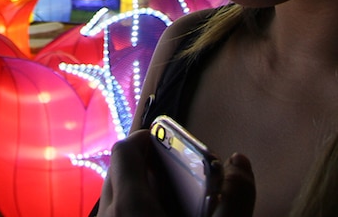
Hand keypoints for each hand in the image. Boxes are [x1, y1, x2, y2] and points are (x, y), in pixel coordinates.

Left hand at [96, 130, 255, 215]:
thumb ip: (236, 197)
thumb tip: (239, 161)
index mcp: (130, 204)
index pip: (124, 150)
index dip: (145, 138)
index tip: (169, 140)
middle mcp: (108, 214)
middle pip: (118, 170)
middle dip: (145, 164)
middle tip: (176, 172)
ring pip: (115, 193)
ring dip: (140, 187)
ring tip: (171, 198)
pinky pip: (116, 211)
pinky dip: (135, 206)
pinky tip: (160, 215)